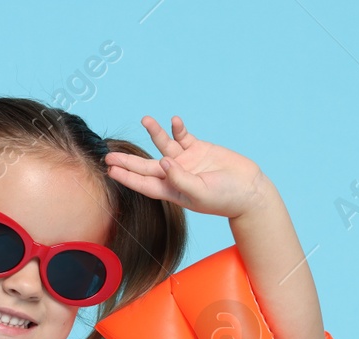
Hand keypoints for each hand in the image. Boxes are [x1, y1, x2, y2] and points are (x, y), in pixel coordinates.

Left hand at [104, 115, 268, 219]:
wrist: (249, 190)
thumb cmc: (226, 198)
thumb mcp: (200, 192)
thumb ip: (180, 179)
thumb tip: (163, 162)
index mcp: (173, 191)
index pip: (144, 184)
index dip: (127, 177)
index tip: (110, 171)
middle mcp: (175, 175)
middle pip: (147, 166)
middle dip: (128, 160)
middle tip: (109, 154)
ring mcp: (186, 161)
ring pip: (164, 145)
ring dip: (155, 133)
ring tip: (146, 119)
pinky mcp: (199, 149)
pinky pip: (184, 136)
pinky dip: (178, 128)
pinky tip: (173, 120)